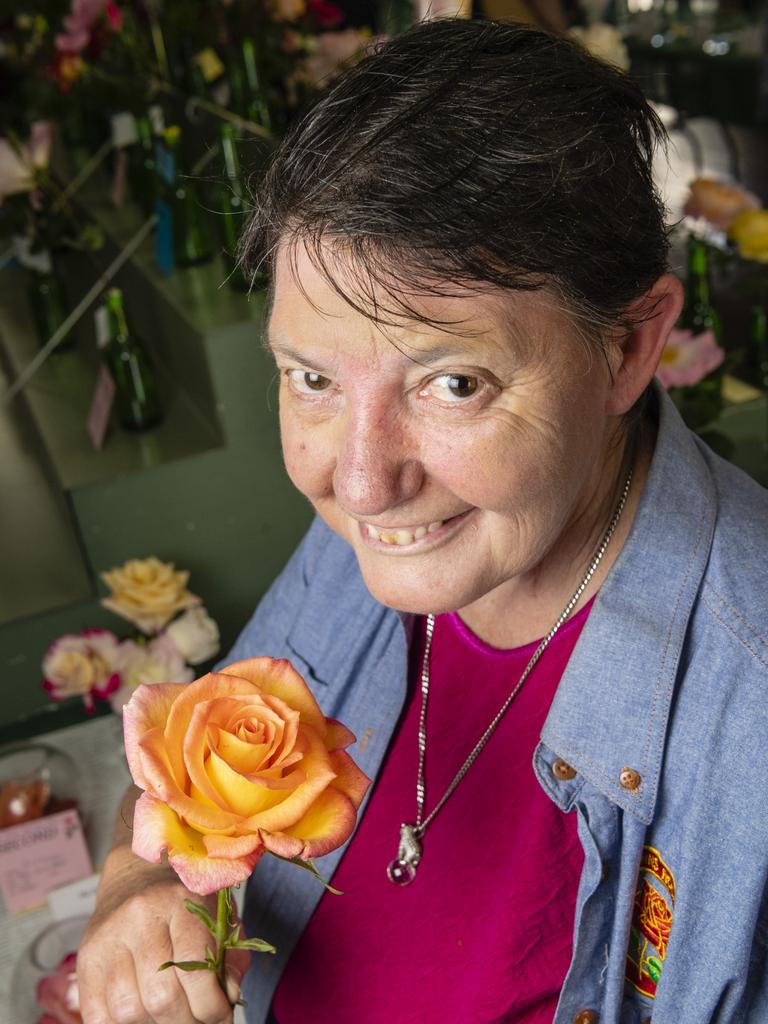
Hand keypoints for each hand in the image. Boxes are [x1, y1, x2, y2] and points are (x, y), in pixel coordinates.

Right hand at [77, 847, 249, 1023]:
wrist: (136, 875)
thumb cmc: (184, 902)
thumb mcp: (217, 917)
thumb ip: (230, 957)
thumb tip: (229, 997)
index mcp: (180, 901)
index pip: (196, 967)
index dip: (212, 1005)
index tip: (221, 1015)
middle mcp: (140, 916)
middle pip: (161, 996)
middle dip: (186, 1022)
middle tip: (198, 1021)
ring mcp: (108, 938)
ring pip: (128, 1010)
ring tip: (171, 1018)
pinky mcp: (86, 958)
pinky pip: (99, 1015)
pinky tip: (145, 1016)